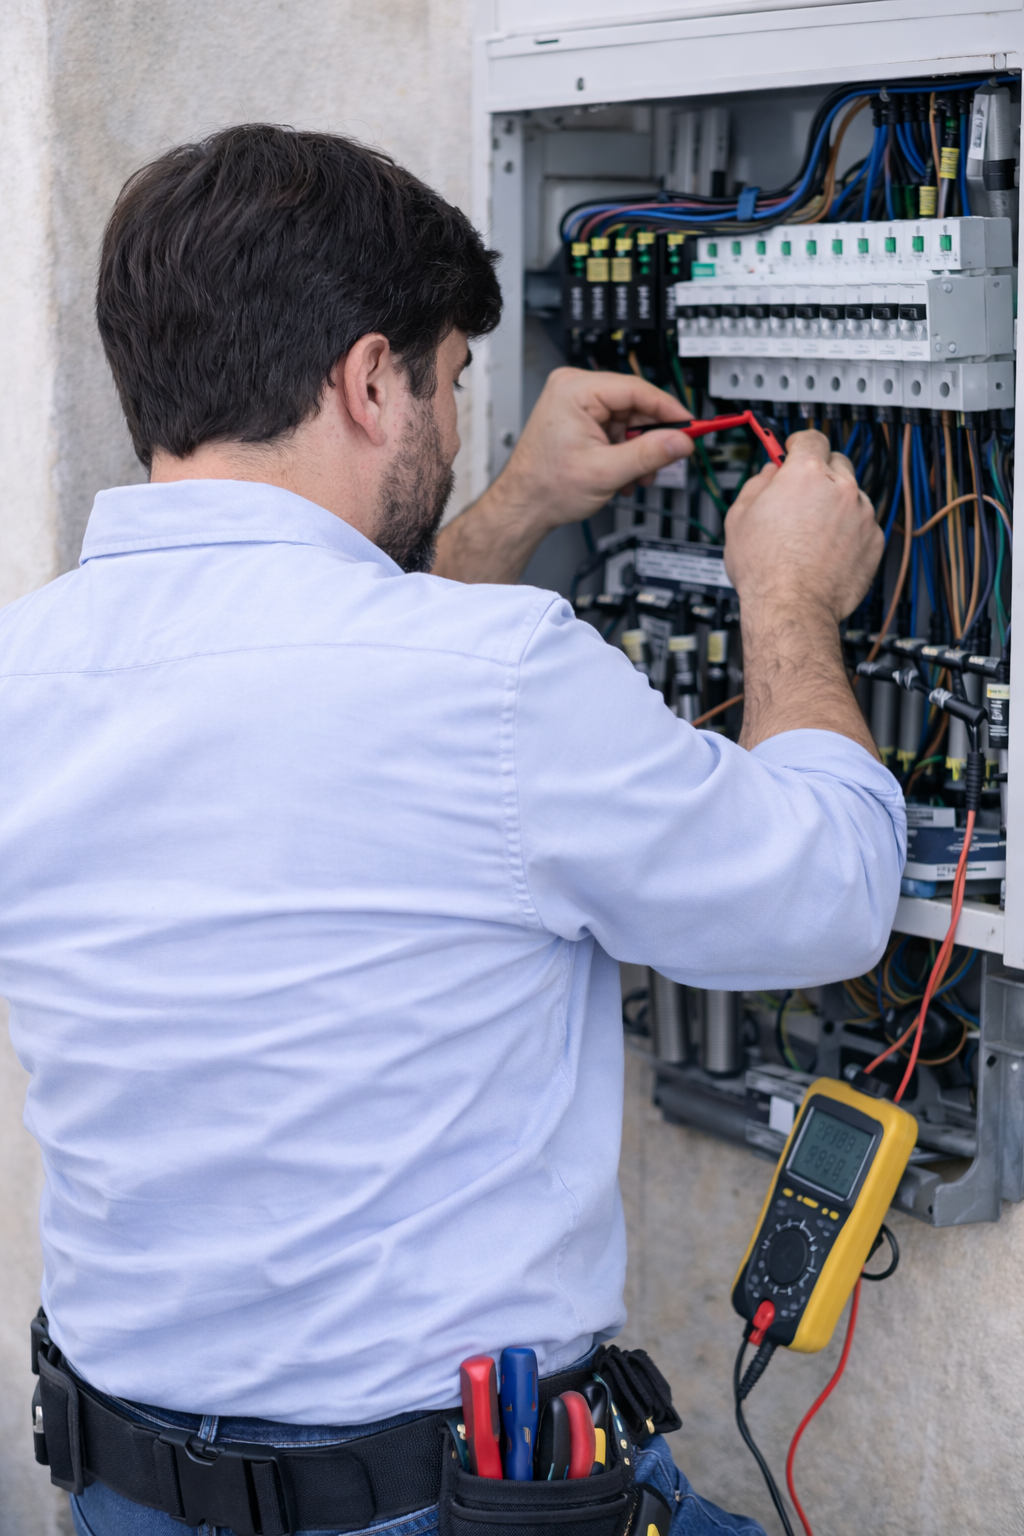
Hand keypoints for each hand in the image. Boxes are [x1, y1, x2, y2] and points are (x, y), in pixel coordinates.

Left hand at [493, 366, 692, 531]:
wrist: (523, 506)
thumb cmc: (545, 487)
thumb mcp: (606, 472)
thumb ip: (648, 454)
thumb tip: (681, 441)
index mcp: (575, 390)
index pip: (637, 390)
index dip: (669, 410)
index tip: (692, 426)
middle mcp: (574, 389)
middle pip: (634, 405)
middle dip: (651, 437)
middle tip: (667, 458)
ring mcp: (576, 404)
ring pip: (628, 420)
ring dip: (639, 450)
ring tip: (637, 475)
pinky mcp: (580, 419)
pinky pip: (616, 429)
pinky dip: (626, 451)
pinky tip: (624, 472)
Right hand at [723, 430, 882, 623]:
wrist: (791, 607)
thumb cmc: (764, 570)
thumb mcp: (739, 517)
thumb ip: (757, 484)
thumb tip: (769, 474)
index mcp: (805, 474)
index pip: (812, 437)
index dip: (800, 443)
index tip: (795, 449)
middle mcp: (840, 488)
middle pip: (836, 462)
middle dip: (820, 473)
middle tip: (802, 495)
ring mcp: (862, 514)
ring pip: (852, 495)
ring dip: (836, 504)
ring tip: (812, 533)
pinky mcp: (874, 540)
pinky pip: (863, 525)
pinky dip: (849, 532)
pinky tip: (827, 550)